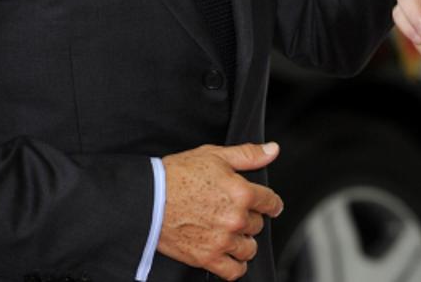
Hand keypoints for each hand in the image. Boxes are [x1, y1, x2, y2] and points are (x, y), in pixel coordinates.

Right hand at [157, 142, 283, 279]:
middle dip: (250, 218)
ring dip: (244, 241)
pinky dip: (235, 265)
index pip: (271, 202)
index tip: (270, 206)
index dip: (271, 203)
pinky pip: (233, 271)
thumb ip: (248, 155)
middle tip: (235, 213)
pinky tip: (230, 256)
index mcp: (241, 193)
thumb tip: (272, 150)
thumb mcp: (215, 155)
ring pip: (249, 248)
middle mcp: (235, 219)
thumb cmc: (177, 175)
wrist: (148, 198)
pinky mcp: (206, 258)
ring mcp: (222, 241)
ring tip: (233, 234)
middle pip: (258, 225)